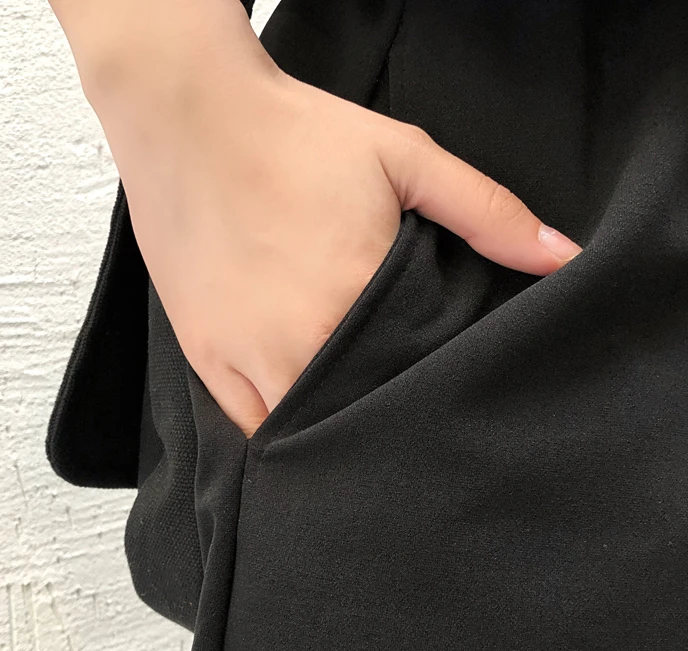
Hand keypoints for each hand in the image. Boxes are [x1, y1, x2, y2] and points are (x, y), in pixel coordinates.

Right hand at [91, 62, 581, 438]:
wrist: (189, 115)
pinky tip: (297, 408)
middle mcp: (295, 346)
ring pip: (299, 433)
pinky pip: (247, 424)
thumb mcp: (404, 158)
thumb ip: (488, 212)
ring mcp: (242, 356)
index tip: (432, 397)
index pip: (407, 387)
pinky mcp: (204, 355)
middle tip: (393, 409)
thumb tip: (561, 257)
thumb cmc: (292, 135)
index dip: (424, 399)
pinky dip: (276, 427)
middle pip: (352, 420)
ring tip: (347, 413)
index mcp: (351, 302)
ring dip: (327, 430)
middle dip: (376, 420)